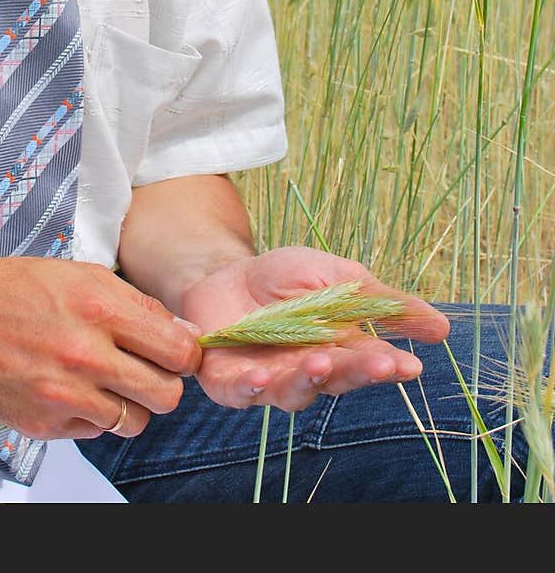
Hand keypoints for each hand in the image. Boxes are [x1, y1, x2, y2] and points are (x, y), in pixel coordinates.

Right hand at [0, 256, 200, 440]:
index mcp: (99, 307)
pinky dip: (92, 415)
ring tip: (106, 381)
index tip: (177, 353)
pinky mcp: (44, 424)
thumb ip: (135, 304)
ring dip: (129, 404)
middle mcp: (85, 354)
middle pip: (167, 395)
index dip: (185, 354)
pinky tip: (72, 388)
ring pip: (135, 421)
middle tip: (146, 370)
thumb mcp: (80, 274)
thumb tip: (183, 334)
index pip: (179, 351)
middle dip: (163, 383)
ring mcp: (64, 394)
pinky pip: (95, 431)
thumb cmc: (12, 290)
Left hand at [180, 246, 449, 411]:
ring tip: (319, 362)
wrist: (222, 273)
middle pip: (336, 381)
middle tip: (378, 364)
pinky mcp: (229, 382)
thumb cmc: (285, 278)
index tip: (409, 365)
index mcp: (338, 349)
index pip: (368, 362)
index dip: (388, 366)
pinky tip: (259, 375)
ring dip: (308, 380)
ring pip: (293, 392)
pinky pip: (240, 392)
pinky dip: (250, 386)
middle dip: (357, 373)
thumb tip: (441, 327)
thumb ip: (383, 303)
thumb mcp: (337, 277)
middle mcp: (308, 371)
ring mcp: (269, 380)